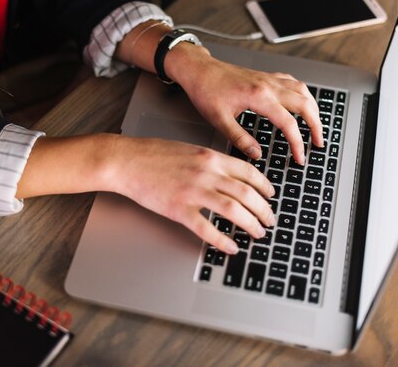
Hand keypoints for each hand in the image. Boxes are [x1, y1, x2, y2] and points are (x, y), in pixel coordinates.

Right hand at [107, 136, 276, 253]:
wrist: (126, 160)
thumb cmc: (153, 154)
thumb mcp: (189, 150)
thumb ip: (210, 162)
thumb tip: (229, 176)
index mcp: (211, 157)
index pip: (249, 172)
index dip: (265, 187)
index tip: (271, 196)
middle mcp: (207, 173)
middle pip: (248, 194)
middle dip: (264, 210)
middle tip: (270, 220)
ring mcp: (193, 192)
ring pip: (234, 211)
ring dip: (251, 224)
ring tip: (258, 233)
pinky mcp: (179, 209)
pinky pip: (207, 229)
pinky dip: (223, 240)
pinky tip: (231, 247)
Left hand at [165, 45, 323, 163]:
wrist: (198, 69)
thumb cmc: (205, 90)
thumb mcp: (219, 120)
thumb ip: (240, 139)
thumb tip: (256, 154)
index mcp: (259, 97)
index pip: (288, 123)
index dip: (297, 143)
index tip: (300, 157)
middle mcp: (268, 85)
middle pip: (304, 104)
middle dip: (316, 126)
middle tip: (318, 143)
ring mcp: (268, 79)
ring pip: (302, 91)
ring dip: (313, 108)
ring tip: (316, 125)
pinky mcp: (265, 76)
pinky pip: (292, 82)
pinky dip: (302, 93)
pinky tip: (302, 101)